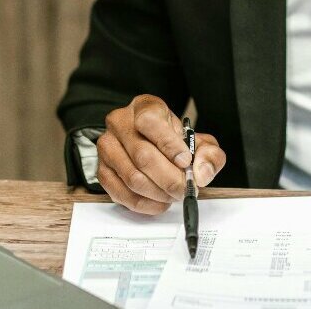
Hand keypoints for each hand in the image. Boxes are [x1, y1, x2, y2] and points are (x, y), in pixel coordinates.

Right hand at [96, 95, 226, 214]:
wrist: (153, 146)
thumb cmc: (174, 142)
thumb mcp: (199, 141)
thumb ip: (208, 154)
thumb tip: (201, 173)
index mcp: (144, 107)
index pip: (150, 122)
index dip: (169, 145)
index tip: (185, 162)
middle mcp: (120, 123)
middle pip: (142, 156)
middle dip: (170, 179)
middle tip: (185, 189)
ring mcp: (107, 147)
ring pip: (132, 178)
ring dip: (159, 193)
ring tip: (174, 195)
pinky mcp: (102, 171)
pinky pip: (122, 194)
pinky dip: (145, 204)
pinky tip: (159, 201)